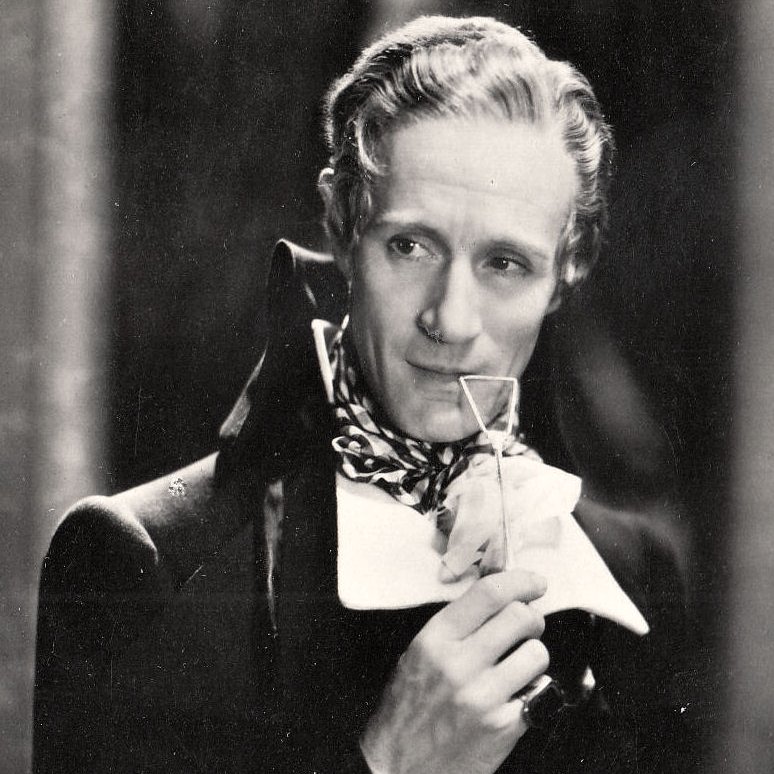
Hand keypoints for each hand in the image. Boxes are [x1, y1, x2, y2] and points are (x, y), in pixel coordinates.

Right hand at [360, 570, 548, 773]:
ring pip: (536, 653)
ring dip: (532, 656)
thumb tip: (498, 599)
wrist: (397, 767)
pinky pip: (539, 691)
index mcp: (435, 639)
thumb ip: (454, 627)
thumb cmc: (407, 709)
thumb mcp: (417, 655)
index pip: (488, 594)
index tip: (535, 583)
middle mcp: (459, 664)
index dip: (519, 581)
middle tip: (528, 626)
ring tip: (517, 666)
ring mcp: (483, 696)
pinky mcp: (503, 727)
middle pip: (520, 617)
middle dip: (532, 618)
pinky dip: (532, 691)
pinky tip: (513, 696)